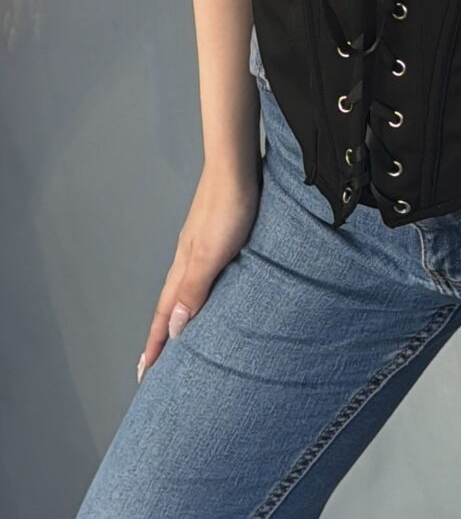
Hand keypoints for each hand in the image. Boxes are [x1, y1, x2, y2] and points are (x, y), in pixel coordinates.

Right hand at [136, 161, 260, 379]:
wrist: (236, 166)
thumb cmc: (228, 207)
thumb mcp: (211, 254)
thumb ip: (193, 289)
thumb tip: (174, 328)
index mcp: (184, 267)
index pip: (165, 314)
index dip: (156, 344)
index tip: (144, 373)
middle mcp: (188, 258)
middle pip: (169, 304)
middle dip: (161, 335)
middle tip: (154, 363)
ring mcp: (200, 245)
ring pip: (184, 288)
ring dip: (178, 313)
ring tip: (178, 335)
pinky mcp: (216, 233)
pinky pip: (201, 273)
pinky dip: (196, 292)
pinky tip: (209, 291)